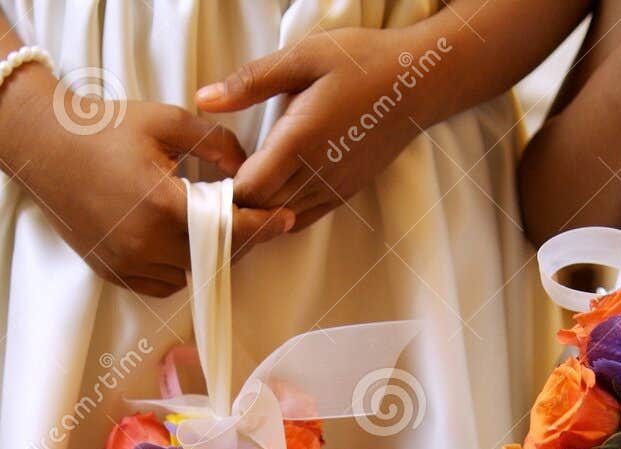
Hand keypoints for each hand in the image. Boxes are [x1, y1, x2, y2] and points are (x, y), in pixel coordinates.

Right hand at [0, 68, 293, 295]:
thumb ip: (214, 141)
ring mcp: (126, 262)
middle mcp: (144, 244)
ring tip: (212, 225)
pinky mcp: (111, 271)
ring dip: (207, 254)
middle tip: (249, 215)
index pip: (230, 228)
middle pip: (214, 256)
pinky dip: (178, 268)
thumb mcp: (164, 120)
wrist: (41, 147)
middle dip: (238, 238)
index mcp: (161, 205)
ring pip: (189, 274)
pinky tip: (179, 241)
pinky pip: (161, 283)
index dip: (264, 225)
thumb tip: (246, 166)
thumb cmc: (101, 128)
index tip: (286, 218)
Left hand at [196, 26, 446, 229]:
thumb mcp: (303, 56)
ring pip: (280, 220)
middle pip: (260, 210)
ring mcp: (333, 189)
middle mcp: (317, 174)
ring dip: (256, 211)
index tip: (209, 169)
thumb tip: (203, 99)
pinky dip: (280, 213)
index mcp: (300, 141)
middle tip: (213, 185)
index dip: (222, 187)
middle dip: (233, 204)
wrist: (417, 83)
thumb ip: (250, 81)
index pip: (247, 189)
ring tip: (238, 191)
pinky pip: (302, 219)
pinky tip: (270, 193)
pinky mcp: (344, 194)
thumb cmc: (361, 61)